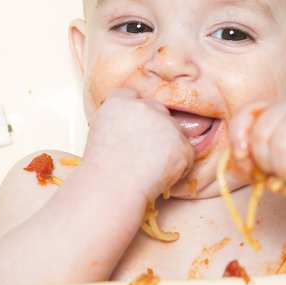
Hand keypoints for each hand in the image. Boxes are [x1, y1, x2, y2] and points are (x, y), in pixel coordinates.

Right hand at [81, 88, 194, 202]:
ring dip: (168, 148)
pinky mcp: (182, 145)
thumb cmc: (101, 170)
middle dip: (156, 129)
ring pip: (174, 133)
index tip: (133, 128)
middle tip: (143, 154)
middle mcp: (145, 107)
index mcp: (119, 101)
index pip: (133, 95)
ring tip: (147, 169)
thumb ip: (119, 121)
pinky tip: (158, 178)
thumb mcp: (99, 134)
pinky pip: (186, 155)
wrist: (112, 189)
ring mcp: (166, 125)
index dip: (135, 112)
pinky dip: (178, 167)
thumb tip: (136, 126)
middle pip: (159, 111)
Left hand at [227, 100, 285, 205]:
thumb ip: (246, 164)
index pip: (247, 113)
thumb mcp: (265, 171)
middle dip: (267, 164)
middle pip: (262, 134)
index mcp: (275, 112)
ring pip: (283, 145)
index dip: (239, 138)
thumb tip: (241, 157)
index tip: (245, 160)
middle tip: (281, 172)